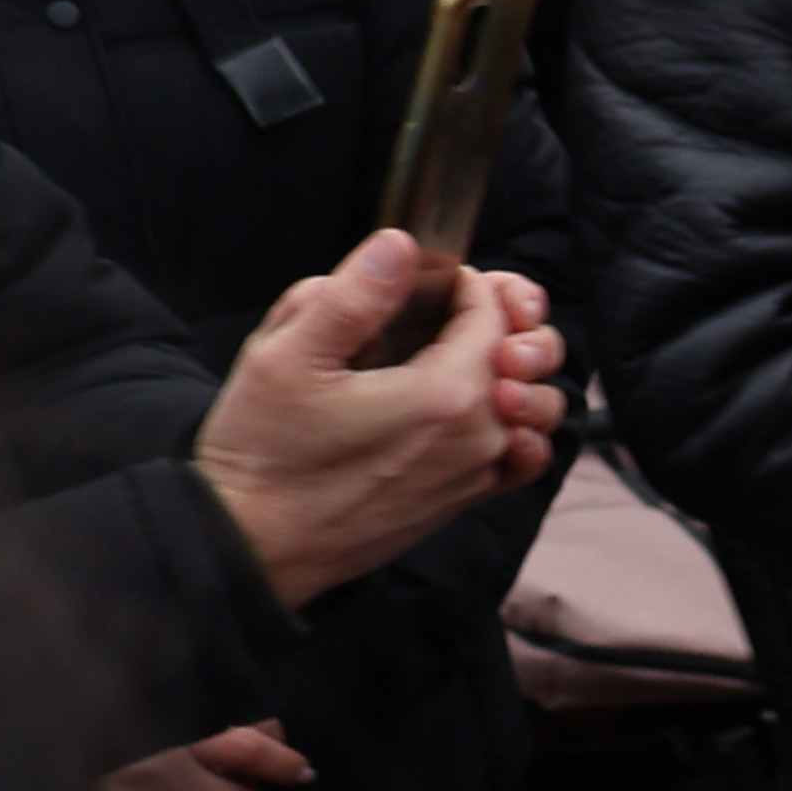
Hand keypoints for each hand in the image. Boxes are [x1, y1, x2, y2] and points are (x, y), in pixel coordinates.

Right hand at [194, 232, 564, 607]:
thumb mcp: (285, 357)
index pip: (493, 313)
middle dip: (506, 319)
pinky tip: (484, 411)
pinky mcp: (463, 500)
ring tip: (472, 356)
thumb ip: (352, 295)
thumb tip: (401, 245)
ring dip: (517, 371)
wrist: (255, 545)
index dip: (469, 284)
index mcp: (445, 394)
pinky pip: (524, 458)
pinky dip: (520, 427)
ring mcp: (477, 473)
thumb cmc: (265, 453)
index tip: (433, 279)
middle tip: (458, 308)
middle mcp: (480, 437)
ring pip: (536, 406)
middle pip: (529, 355)